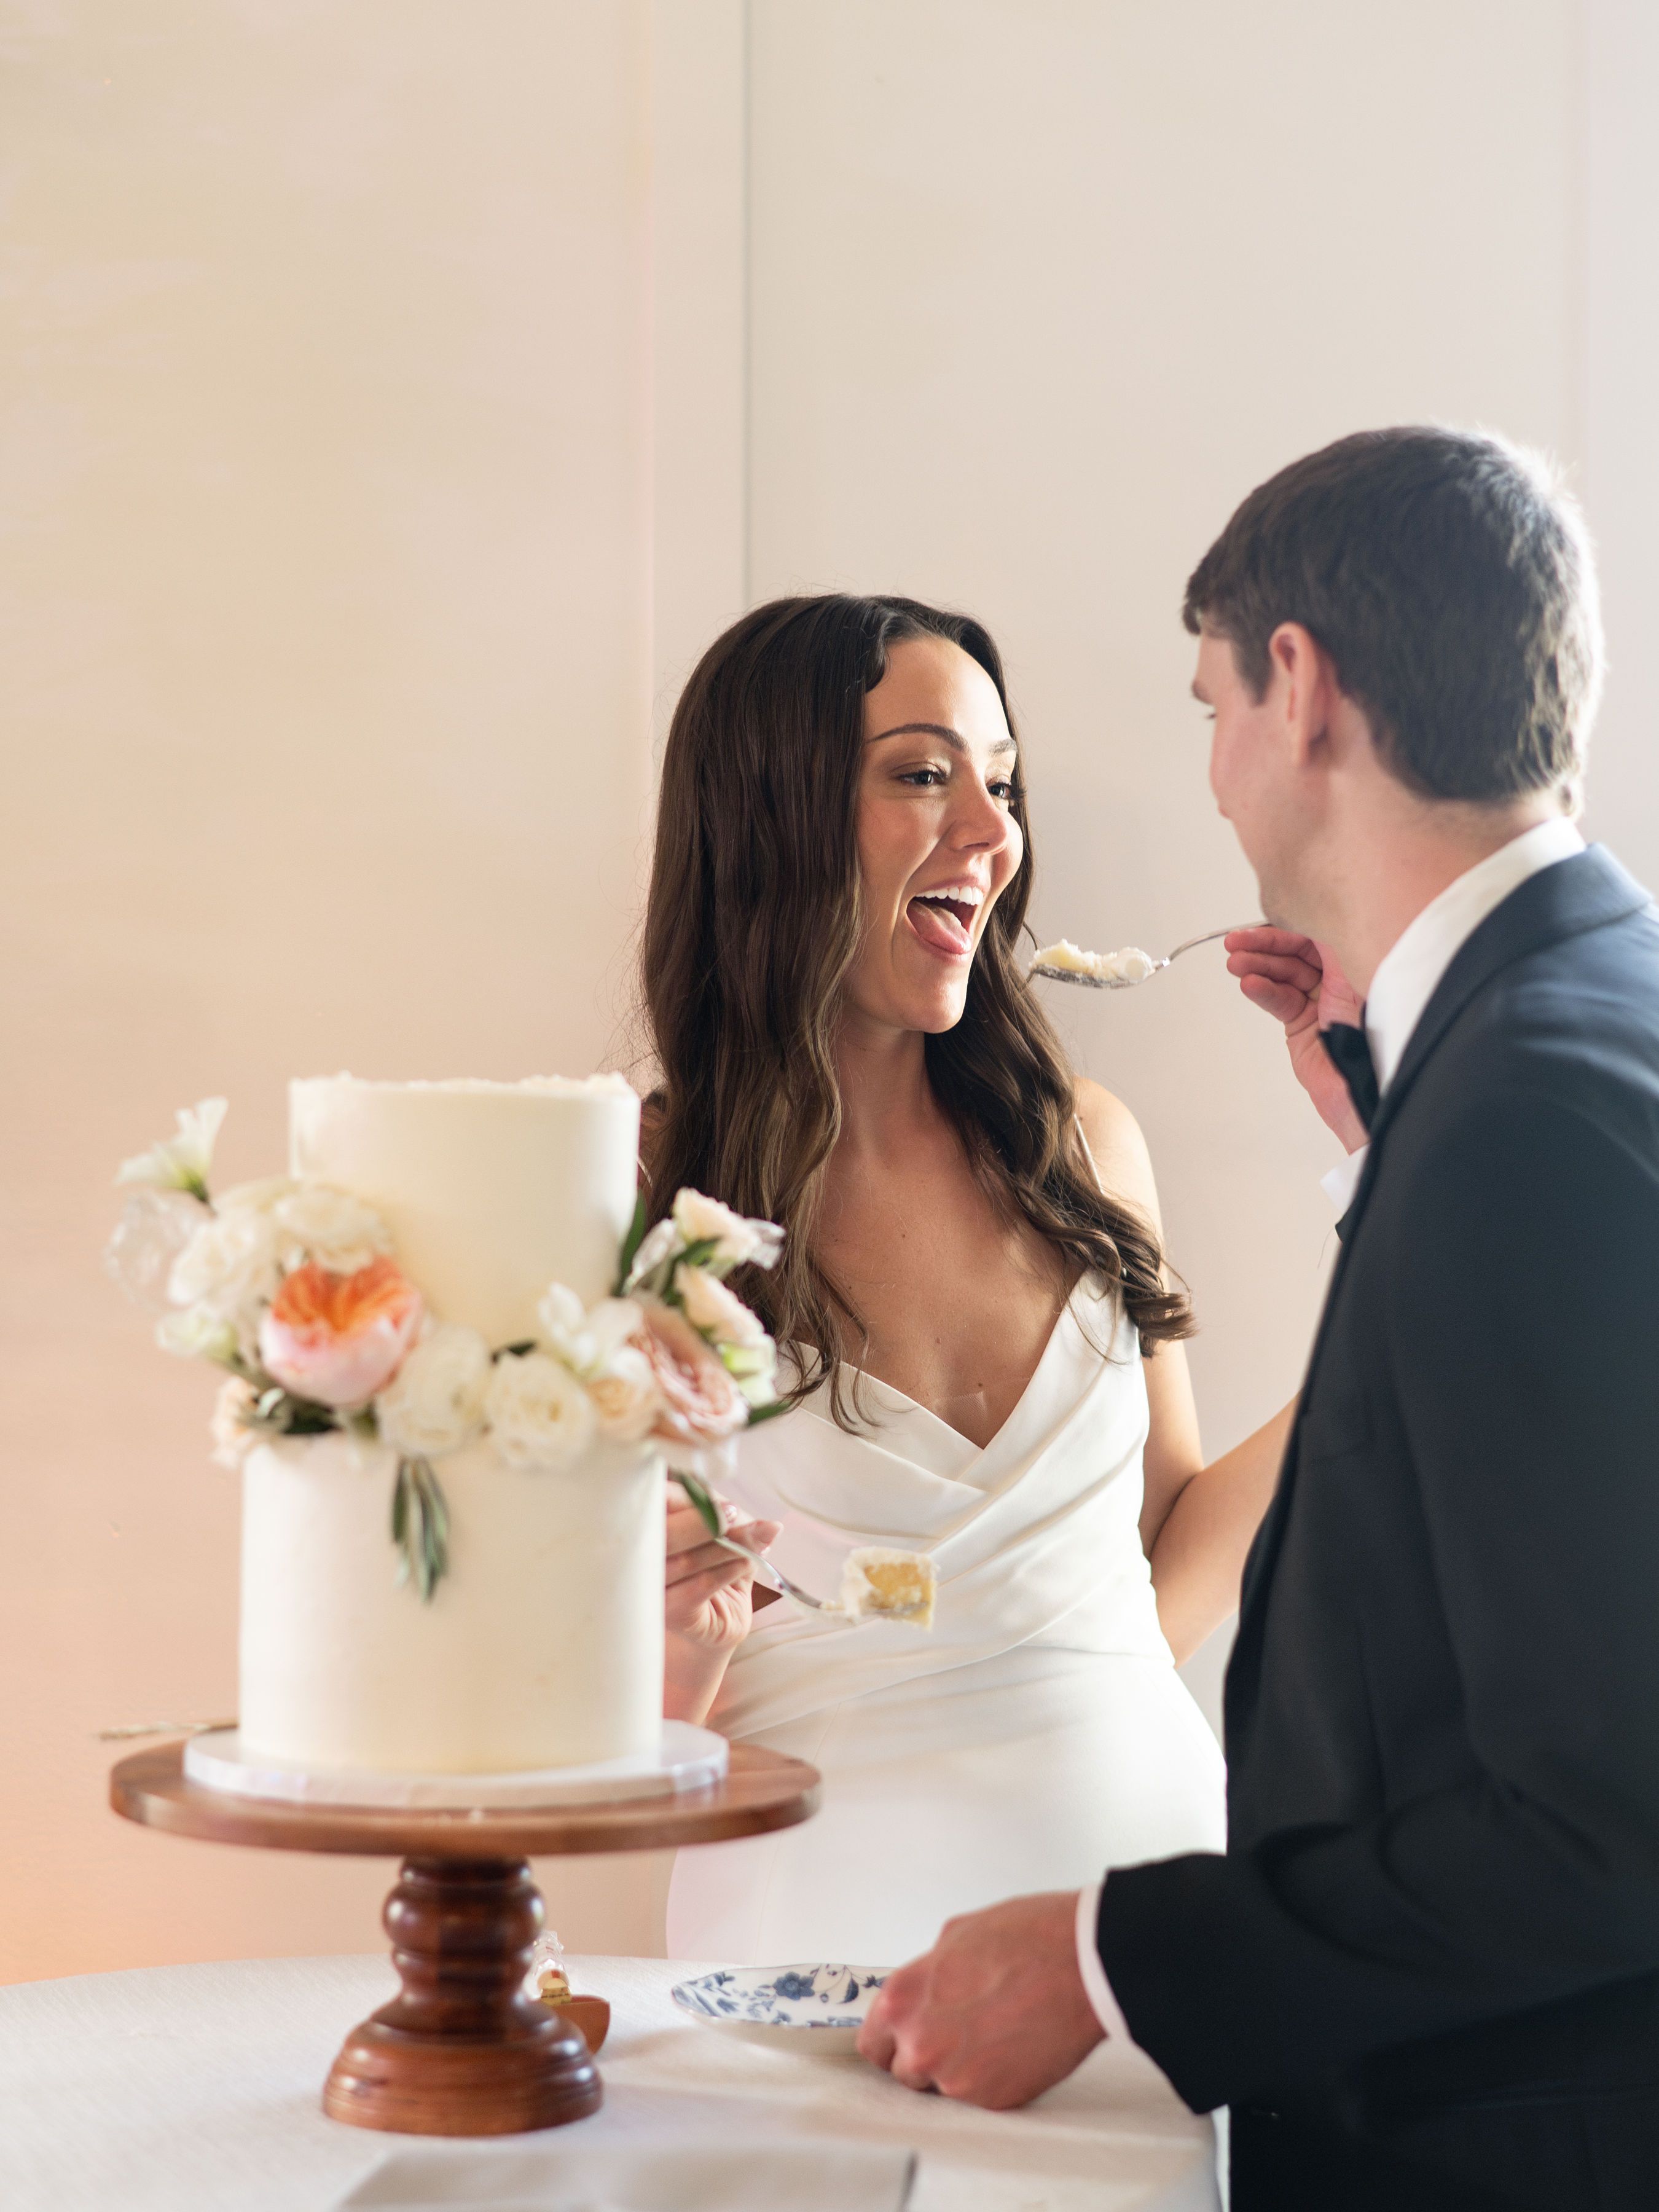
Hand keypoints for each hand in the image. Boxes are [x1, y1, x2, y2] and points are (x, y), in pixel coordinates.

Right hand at [664, 1481, 778, 1725]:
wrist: (714, 1625)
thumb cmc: (714, 1569)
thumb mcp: (725, 1537)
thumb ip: (738, 1524)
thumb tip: (772, 1527)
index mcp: (645, 1526)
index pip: (656, 1501)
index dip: (689, 1497)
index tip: (727, 1505)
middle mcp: (639, 1557)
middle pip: (666, 1531)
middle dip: (709, 1522)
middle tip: (736, 1516)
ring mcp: (650, 1588)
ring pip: (687, 1560)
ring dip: (728, 1548)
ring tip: (753, 1545)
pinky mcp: (668, 1613)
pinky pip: (700, 1586)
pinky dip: (728, 1572)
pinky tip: (743, 1566)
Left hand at [857, 1892, 1103, 2108]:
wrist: (1083, 1964)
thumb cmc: (1027, 1938)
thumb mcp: (956, 1936)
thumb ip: (928, 1974)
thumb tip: (925, 1992)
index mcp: (902, 1999)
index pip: (872, 2043)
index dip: (891, 2040)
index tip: (905, 2037)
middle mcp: (920, 2044)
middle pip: (904, 2072)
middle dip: (925, 2056)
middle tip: (959, 2033)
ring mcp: (956, 2078)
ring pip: (943, 2088)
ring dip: (959, 2070)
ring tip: (994, 2034)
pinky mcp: (993, 2100)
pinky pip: (979, 2097)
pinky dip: (993, 2078)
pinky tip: (1014, 2046)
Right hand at [1225, 926, 1367, 1152]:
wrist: (1371, 1087)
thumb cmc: (1383, 1031)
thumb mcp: (1361, 971)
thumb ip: (1337, 942)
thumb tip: (1312, 912)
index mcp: (1365, 958)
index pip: (1320, 930)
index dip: (1290, 923)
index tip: (1263, 919)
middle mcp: (1344, 979)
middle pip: (1297, 950)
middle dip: (1265, 945)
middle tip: (1236, 942)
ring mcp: (1323, 1003)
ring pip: (1284, 975)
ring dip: (1257, 966)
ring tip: (1236, 963)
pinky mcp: (1305, 1027)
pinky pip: (1281, 1001)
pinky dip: (1264, 991)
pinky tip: (1250, 984)